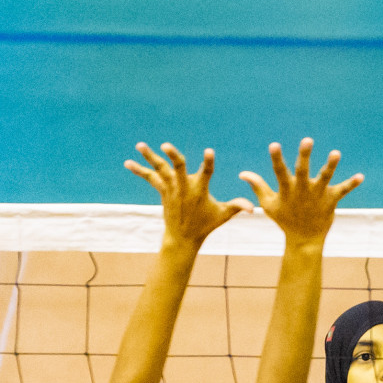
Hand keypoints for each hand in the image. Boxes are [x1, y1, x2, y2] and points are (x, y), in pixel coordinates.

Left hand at [125, 142, 251, 249]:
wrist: (183, 238)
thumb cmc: (206, 225)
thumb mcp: (223, 215)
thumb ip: (237, 207)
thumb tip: (254, 208)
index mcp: (200, 190)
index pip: (206, 173)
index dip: (208, 162)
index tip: (209, 151)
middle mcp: (184, 187)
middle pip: (177, 168)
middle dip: (172, 156)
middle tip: (165, 145)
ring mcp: (172, 188)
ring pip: (160, 169)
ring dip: (149, 157)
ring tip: (140, 145)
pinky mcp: (163, 191)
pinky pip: (150, 178)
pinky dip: (139, 170)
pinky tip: (128, 162)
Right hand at [239, 138, 361, 245]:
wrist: (304, 239)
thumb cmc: (284, 219)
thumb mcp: (268, 204)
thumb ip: (257, 186)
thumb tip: (243, 173)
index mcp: (287, 190)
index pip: (279, 171)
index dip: (276, 158)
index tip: (274, 145)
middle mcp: (302, 190)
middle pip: (303, 170)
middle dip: (305, 155)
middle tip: (307, 140)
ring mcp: (318, 195)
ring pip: (325, 177)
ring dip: (330, 165)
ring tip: (336, 153)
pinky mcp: (331, 200)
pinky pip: (343, 190)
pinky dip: (351, 184)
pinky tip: (361, 176)